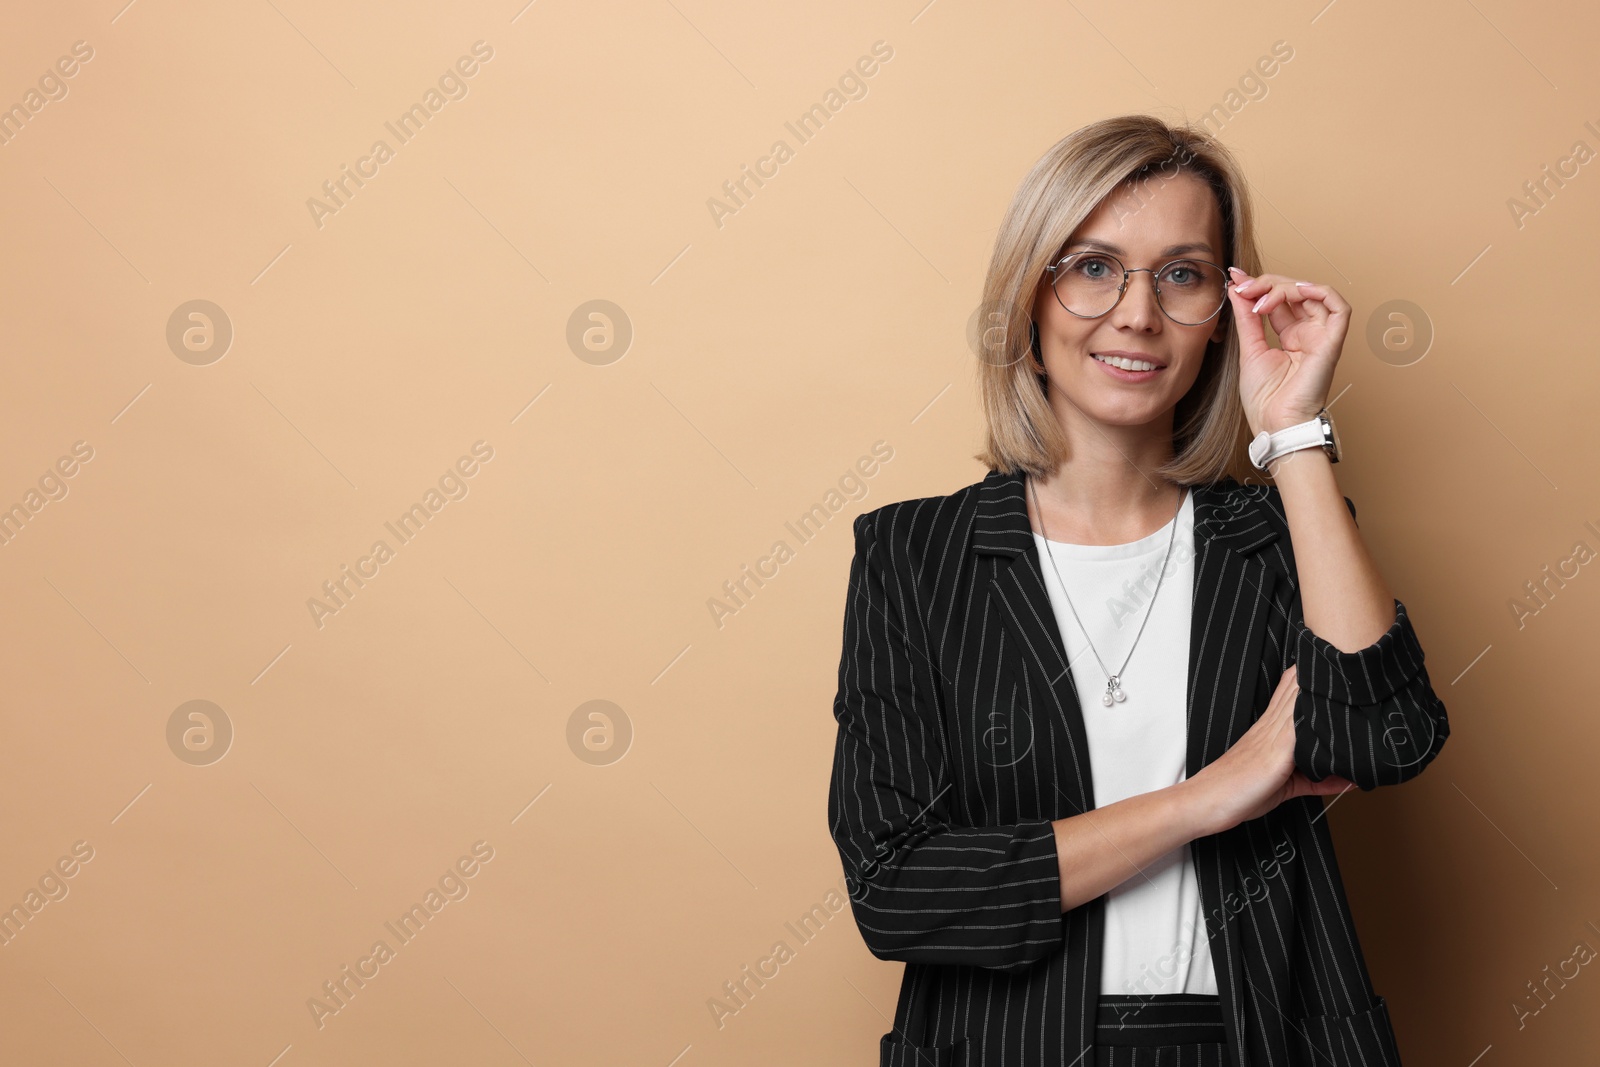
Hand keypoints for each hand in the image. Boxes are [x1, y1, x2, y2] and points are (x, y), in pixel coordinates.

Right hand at [1184, 664, 1355, 834]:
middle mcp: (1271, 728)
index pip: (1290, 694)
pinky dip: (1313, 714)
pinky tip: (1328, 702)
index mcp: (1269, 731)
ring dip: (1317, 685)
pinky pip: (1298, 728)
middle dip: (1317, 671)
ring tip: (1340, 668)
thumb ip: (1316, 780)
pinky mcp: (1276, 752)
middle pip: (1296, 690)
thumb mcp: (1285, 786)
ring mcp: (1273, 737)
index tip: (1325, 661)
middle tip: (1338, 651)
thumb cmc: (1237, 792)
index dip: (1306, 675)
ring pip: (1298, 702)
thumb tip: (1347, 781)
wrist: (1207, 800)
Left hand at [1226, 268, 1349, 434]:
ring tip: (1260, 298)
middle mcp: (1308, 333)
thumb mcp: (1249, 350)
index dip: (1259, 285)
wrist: (1274, 423)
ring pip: (1313, 294)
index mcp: (1290, 336)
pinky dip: (1320, 292)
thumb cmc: (1265, 398)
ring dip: (1285, 288)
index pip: (1279, 300)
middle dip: (1267, 283)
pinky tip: (1295, 291)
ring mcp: (1321, 336)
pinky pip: (1340, 308)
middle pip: (1295, 292)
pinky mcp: (1332, 343)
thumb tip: (1238, 290)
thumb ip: (1247, 319)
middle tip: (1244, 287)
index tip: (1236, 278)